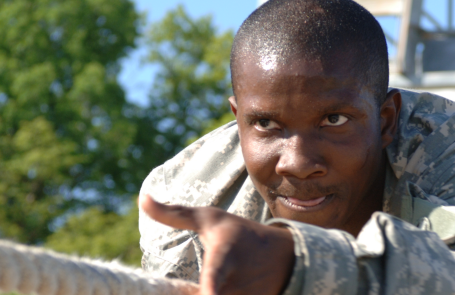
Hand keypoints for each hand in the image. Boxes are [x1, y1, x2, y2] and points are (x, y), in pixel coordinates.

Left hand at [139, 194, 294, 294]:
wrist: (284, 257)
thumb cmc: (239, 234)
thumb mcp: (209, 219)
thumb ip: (174, 213)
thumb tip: (142, 197)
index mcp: (224, 257)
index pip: (214, 276)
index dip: (211, 289)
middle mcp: (235, 284)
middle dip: (195, 292)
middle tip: (195, 285)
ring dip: (203, 293)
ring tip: (217, 284)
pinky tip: (224, 289)